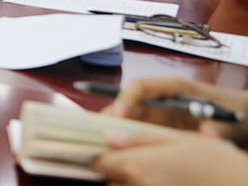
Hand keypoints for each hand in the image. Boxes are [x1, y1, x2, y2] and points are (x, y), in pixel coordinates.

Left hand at [92, 130, 247, 185]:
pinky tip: (163, 183)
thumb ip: (142, 139)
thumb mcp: (180, 140)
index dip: (102, 157)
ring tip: (149, 175)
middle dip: (115, 174)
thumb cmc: (218, 163)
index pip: (100, 163)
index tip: (107, 153)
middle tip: (131, 165)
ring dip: (129, 184)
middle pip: (110, 183)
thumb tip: (110, 137)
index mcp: (139, 166)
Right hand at [100, 77, 247, 144]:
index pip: (142, 87)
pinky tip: (118, 147)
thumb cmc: (236, 111)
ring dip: (116, 126)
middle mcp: (163, 97)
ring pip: (130, 116)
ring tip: (101, 140)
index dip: (127, 98)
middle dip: (113, 115)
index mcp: (175, 88)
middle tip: (99, 130)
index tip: (120, 113)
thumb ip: (220, 127)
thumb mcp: (230, 120)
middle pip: (129, 102)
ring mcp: (161, 111)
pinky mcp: (162, 125)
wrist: (244, 115)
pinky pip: (138, 129)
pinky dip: (127, 136)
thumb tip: (207, 133)